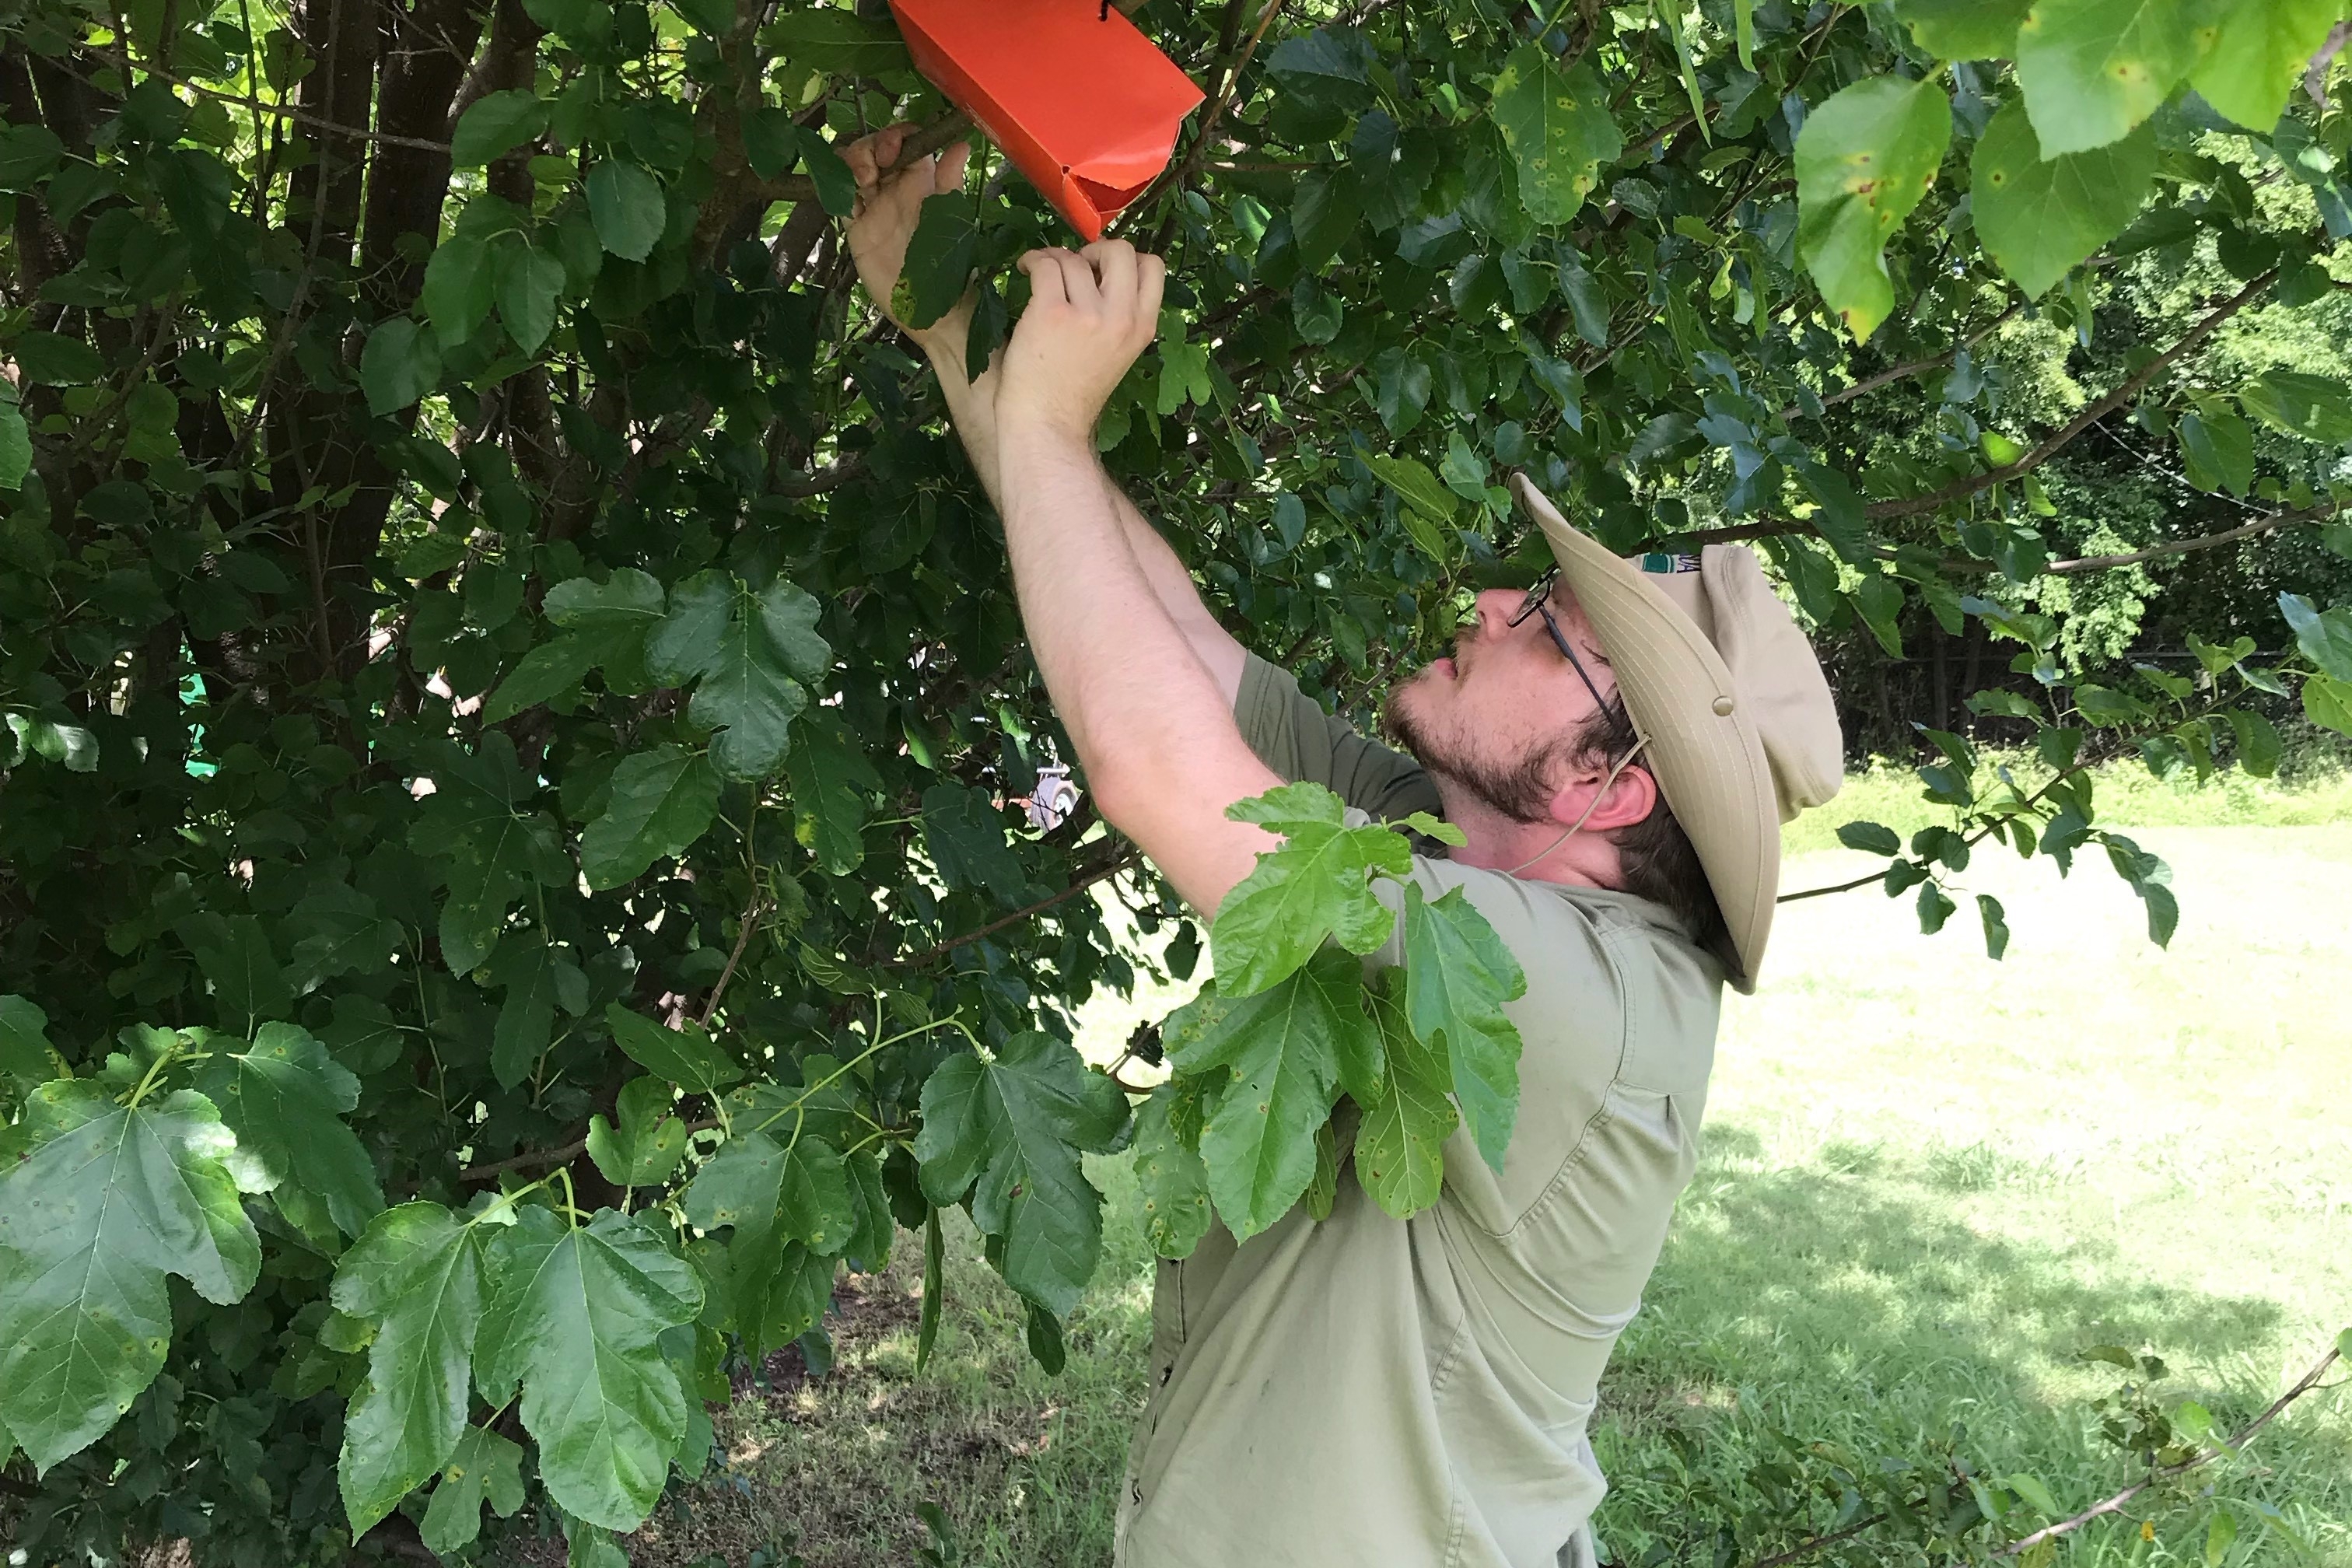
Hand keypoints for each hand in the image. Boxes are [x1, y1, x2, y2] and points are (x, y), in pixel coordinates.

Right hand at [843, 124, 973, 354]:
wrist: (935, 315)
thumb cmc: (952, 270)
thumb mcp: (953, 222)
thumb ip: (950, 184)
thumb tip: (961, 144)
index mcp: (923, 183)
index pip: (905, 143)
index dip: (895, 135)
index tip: (893, 147)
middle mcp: (897, 191)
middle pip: (874, 150)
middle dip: (870, 147)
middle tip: (875, 166)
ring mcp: (874, 208)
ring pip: (854, 169)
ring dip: (852, 164)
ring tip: (862, 182)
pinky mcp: (858, 229)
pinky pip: (841, 200)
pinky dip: (837, 190)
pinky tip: (848, 198)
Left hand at [997, 241, 1165, 446]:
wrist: (1048, 425)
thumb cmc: (1075, 393)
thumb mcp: (1119, 353)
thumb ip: (1121, 315)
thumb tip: (1098, 268)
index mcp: (1143, 328)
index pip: (1154, 267)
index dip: (1127, 259)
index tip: (1102, 270)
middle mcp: (1121, 318)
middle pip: (1122, 250)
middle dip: (1095, 249)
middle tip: (1074, 266)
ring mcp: (1087, 315)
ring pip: (1074, 258)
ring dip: (1054, 259)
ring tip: (1041, 274)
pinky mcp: (1051, 313)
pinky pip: (1045, 265)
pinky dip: (1033, 261)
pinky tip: (1026, 271)